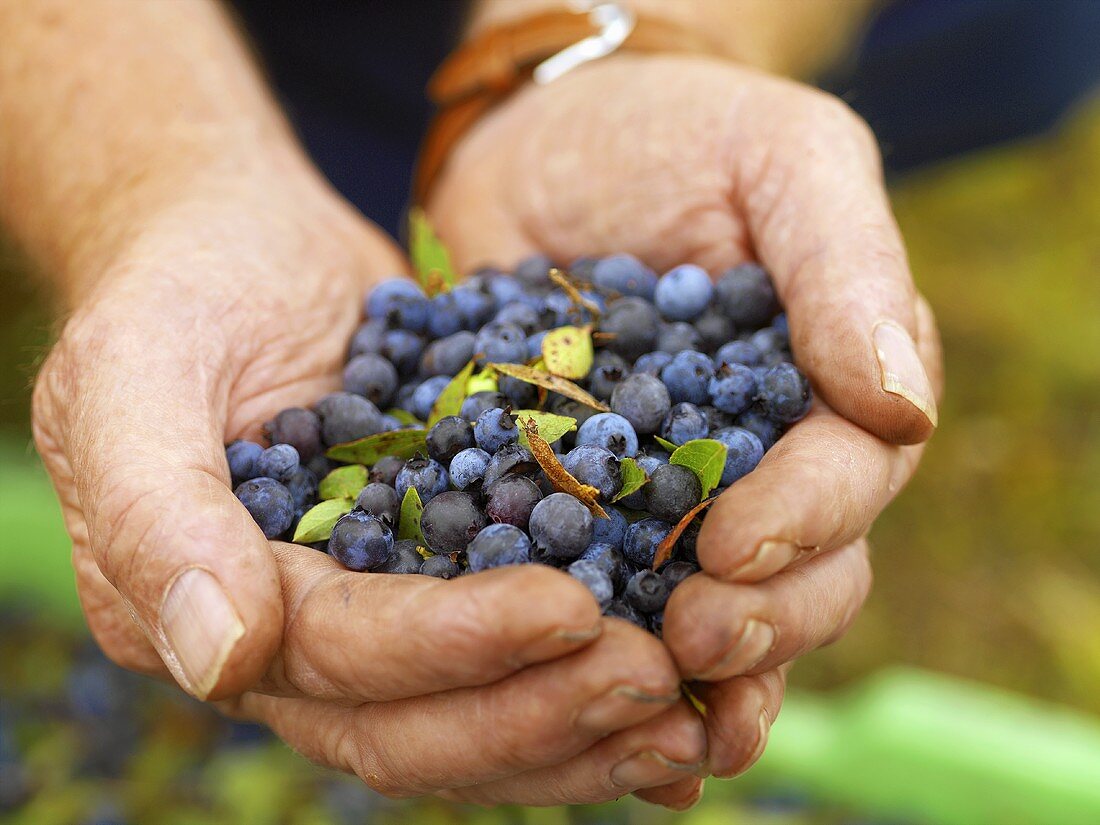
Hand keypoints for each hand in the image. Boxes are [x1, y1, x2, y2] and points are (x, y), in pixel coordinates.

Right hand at [31, 165, 708, 803]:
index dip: (453, 649)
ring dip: (582, 725)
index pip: (342, 660)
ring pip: (477, 714)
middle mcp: (294, 641)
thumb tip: (221, 660)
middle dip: (538, 712)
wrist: (240, 247)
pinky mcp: (438, 576)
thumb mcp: (133, 374)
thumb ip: (152, 512)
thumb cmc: (177, 293)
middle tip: (657, 684)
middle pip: (417, 724)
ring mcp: (372, 614)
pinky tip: (688, 690)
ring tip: (695, 711)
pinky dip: (589, 680)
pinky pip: (514, 653)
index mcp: (209, 610)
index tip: (572, 610)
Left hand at [429, 54, 943, 799]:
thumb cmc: (680, 133)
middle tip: (691, 639)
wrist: (550, 140)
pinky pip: (606, 587)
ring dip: (695, 668)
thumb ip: (847, 269)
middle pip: (800, 567)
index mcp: (833, 388)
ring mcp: (673, 490)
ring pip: (716, 602)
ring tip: (650, 711)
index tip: (731, 546)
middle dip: (758, 615)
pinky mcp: (582, 498)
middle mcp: (768, 458)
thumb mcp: (783, 160)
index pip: (848, 475)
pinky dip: (605, 652)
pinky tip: (583, 707)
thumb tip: (904, 405)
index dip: (802, 521)